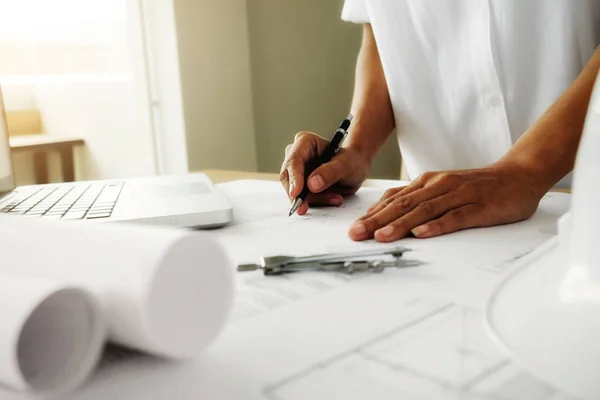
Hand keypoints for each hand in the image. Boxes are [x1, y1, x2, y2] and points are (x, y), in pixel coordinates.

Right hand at [280, 131, 370, 214]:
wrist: (355, 169)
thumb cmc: (351, 161)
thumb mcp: (346, 165)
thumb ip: (330, 172)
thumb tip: (311, 184)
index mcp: (305, 142)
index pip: (294, 160)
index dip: (294, 178)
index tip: (296, 193)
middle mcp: (296, 154)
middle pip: (289, 177)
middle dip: (300, 194)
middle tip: (308, 206)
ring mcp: (296, 170)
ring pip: (294, 190)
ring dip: (312, 199)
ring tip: (335, 198)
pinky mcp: (299, 184)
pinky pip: (301, 197)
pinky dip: (315, 202)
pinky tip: (332, 198)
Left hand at [348, 163, 543, 241]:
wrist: (518, 175)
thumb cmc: (477, 186)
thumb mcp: (441, 187)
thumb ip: (417, 197)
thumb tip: (386, 209)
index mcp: (428, 182)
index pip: (394, 199)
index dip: (372, 214)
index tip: (353, 228)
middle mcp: (439, 186)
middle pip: (403, 204)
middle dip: (377, 220)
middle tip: (356, 234)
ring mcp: (459, 195)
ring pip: (424, 210)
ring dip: (401, 224)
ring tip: (381, 236)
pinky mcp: (478, 207)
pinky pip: (455, 217)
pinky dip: (437, 225)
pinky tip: (422, 234)